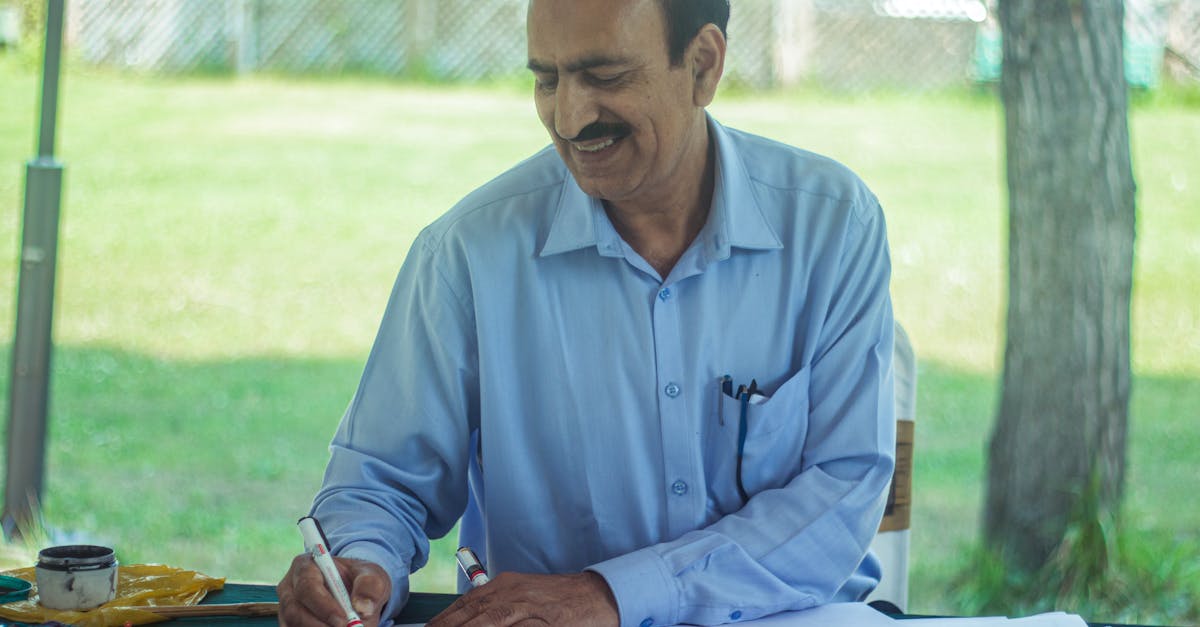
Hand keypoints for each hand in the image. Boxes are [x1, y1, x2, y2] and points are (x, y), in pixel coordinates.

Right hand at [277, 554, 390, 626]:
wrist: (355, 590)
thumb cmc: (360, 579)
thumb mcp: (371, 574)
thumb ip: (370, 586)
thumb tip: (363, 609)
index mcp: (306, 566)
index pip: (307, 586)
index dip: (324, 606)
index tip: (344, 620)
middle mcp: (290, 587)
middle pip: (294, 611)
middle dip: (320, 626)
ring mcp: (286, 608)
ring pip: (294, 625)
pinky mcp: (289, 623)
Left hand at [427, 571, 617, 626]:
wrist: (597, 596)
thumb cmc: (558, 601)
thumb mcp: (523, 596)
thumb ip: (497, 607)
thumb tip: (471, 619)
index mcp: (504, 586)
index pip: (465, 605)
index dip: (443, 621)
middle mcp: (511, 593)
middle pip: (471, 614)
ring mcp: (526, 609)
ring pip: (488, 621)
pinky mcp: (542, 622)